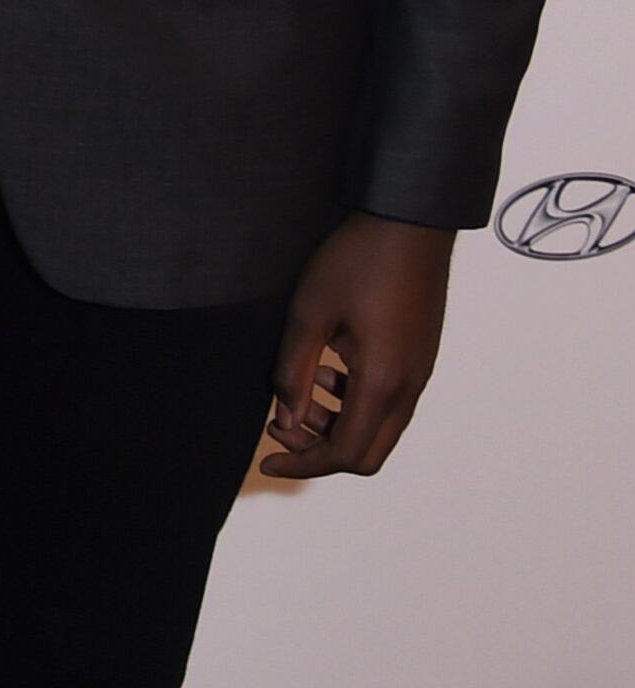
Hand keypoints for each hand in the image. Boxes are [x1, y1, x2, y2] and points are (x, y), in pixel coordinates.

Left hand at [260, 210, 455, 479]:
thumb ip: (295, 372)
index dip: (304, 465)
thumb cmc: (357, 261)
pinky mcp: (419, 357)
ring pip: (379, 428)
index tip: (267, 461)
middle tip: (279, 427)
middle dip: (320, 450)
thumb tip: (286, 420)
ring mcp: (419, 373)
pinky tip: (326, 370)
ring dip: (336, 424)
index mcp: (384, 383)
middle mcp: (410, 387)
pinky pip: (388, 401)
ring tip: (297, 394)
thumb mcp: (309, 314)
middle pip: (368, 452)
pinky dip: (353, 402)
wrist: (410, 222)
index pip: (347, 455)